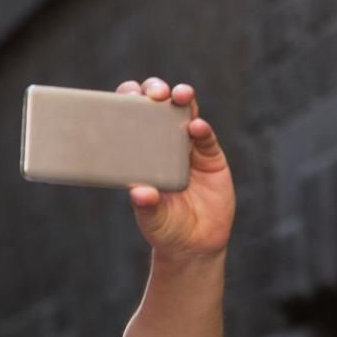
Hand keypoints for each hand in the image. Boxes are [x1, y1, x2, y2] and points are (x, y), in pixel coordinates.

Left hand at [115, 78, 233, 260]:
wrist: (196, 244)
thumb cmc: (165, 229)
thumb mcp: (153, 220)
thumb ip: (147, 206)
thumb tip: (139, 192)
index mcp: (140, 155)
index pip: (131, 120)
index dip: (128, 103)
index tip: (126, 97)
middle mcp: (163, 145)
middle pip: (159, 107)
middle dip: (156, 93)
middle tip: (154, 94)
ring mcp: (188, 148)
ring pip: (185, 114)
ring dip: (183, 100)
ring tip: (179, 96)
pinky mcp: (210, 157)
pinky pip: (206, 137)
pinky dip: (202, 130)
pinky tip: (196, 127)